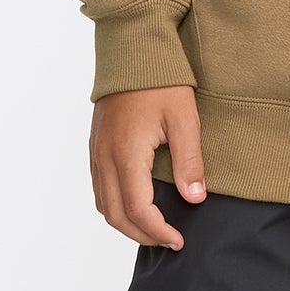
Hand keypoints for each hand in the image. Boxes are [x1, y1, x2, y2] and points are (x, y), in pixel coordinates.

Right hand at [90, 86, 205, 248]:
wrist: (132, 49)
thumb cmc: (160, 81)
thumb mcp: (183, 119)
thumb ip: (189, 161)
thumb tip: (194, 198)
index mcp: (126, 153)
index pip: (138, 209)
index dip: (158, 231)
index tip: (179, 240)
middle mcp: (104, 157)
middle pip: (116, 215)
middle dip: (142, 235)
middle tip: (168, 241)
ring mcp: (96, 152)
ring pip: (103, 204)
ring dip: (127, 223)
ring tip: (154, 228)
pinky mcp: (95, 146)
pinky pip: (99, 188)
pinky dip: (115, 206)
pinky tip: (137, 205)